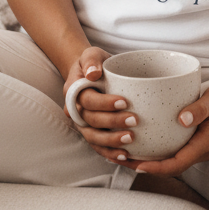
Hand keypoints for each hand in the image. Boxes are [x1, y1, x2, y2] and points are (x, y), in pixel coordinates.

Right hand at [63, 47, 138, 161]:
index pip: (87, 101)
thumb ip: (91, 59)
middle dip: (113, 123)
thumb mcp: (91, 53)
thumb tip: (93, 73)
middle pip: (92, 121)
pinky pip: (99, 147)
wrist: (91, 74)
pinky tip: (125, 156)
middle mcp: (76, 111)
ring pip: (94, 138)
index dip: (104, 103)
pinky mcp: (93, 134)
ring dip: (111, 142)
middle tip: (134, 120)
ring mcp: (83, 125)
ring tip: (131, 140)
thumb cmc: (94, 64)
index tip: (124, 101)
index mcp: (73, 92)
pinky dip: (110, 153)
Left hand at [118, 78, 208, 177]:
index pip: (177, 164)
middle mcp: (200, 149)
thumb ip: (200, 109)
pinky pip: (174, 149)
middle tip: (120, 158)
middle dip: (145, 165)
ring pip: (171, 159)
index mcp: (205, 144)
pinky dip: (157, 149)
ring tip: (125, 152)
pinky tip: (143, 139)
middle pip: (170, 166)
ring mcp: (198, 145)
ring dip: (149, 159)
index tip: (137, 164)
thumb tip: (182, 119)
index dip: (156, 167)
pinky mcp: (196, 138)